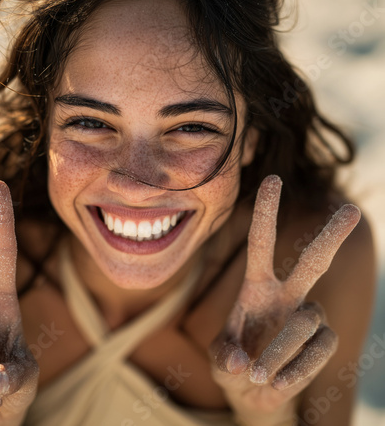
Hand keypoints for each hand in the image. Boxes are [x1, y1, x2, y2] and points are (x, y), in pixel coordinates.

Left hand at [208, 175, 359, 424]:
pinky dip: (294, 372)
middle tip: (352, 209)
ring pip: (305, 323)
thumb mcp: (219, 358)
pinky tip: (276, 383)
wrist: (255, 393)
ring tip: (257, 375)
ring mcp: (309, 316)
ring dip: (277, 353)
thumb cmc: (234, 364)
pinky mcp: (325, 341)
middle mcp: (287, 294)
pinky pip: (317, 352)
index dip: (266, 211)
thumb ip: (224, 357)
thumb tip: (242, 362)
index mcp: (256, 285)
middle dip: (331, 236)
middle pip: (314, 261)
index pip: (261, 242)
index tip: (273, 178)